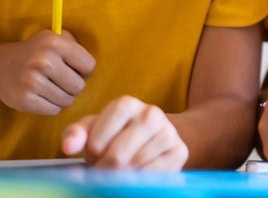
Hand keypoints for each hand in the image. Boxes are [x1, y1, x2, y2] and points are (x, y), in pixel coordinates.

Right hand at [0, 29, 94, 113]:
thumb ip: (75, 46)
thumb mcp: (54, 38)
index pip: (89, 66)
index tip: (73, 69)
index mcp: (54, 43)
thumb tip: (93, 65)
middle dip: (73, 86)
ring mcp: (32, 81)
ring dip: (63, 97)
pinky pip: (53, 110)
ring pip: (67, 100)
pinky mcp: (24, 100)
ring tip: (51, 88)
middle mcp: (43, 61)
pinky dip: (51, 106)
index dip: (84, 70)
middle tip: (60, 81)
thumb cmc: (36, 53)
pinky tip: (42, 96)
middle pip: (79, 86)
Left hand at [61, 95, 187, 169]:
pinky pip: (154, 174)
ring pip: (136, 166)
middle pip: (118, 154)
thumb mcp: (92, 131)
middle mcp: (152, 113)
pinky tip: (137, 175)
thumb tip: (68, 147)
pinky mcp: (180, 151)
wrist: (150, 140)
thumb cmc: (114, 136)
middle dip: (106, 170)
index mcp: (127, 104)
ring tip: (120, 172)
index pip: (101, 134)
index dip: (94, 150)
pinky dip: (141, 180)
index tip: (94, 154)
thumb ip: (76, 135)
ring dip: (123, 177)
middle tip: (104, 172)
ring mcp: (169, 132)